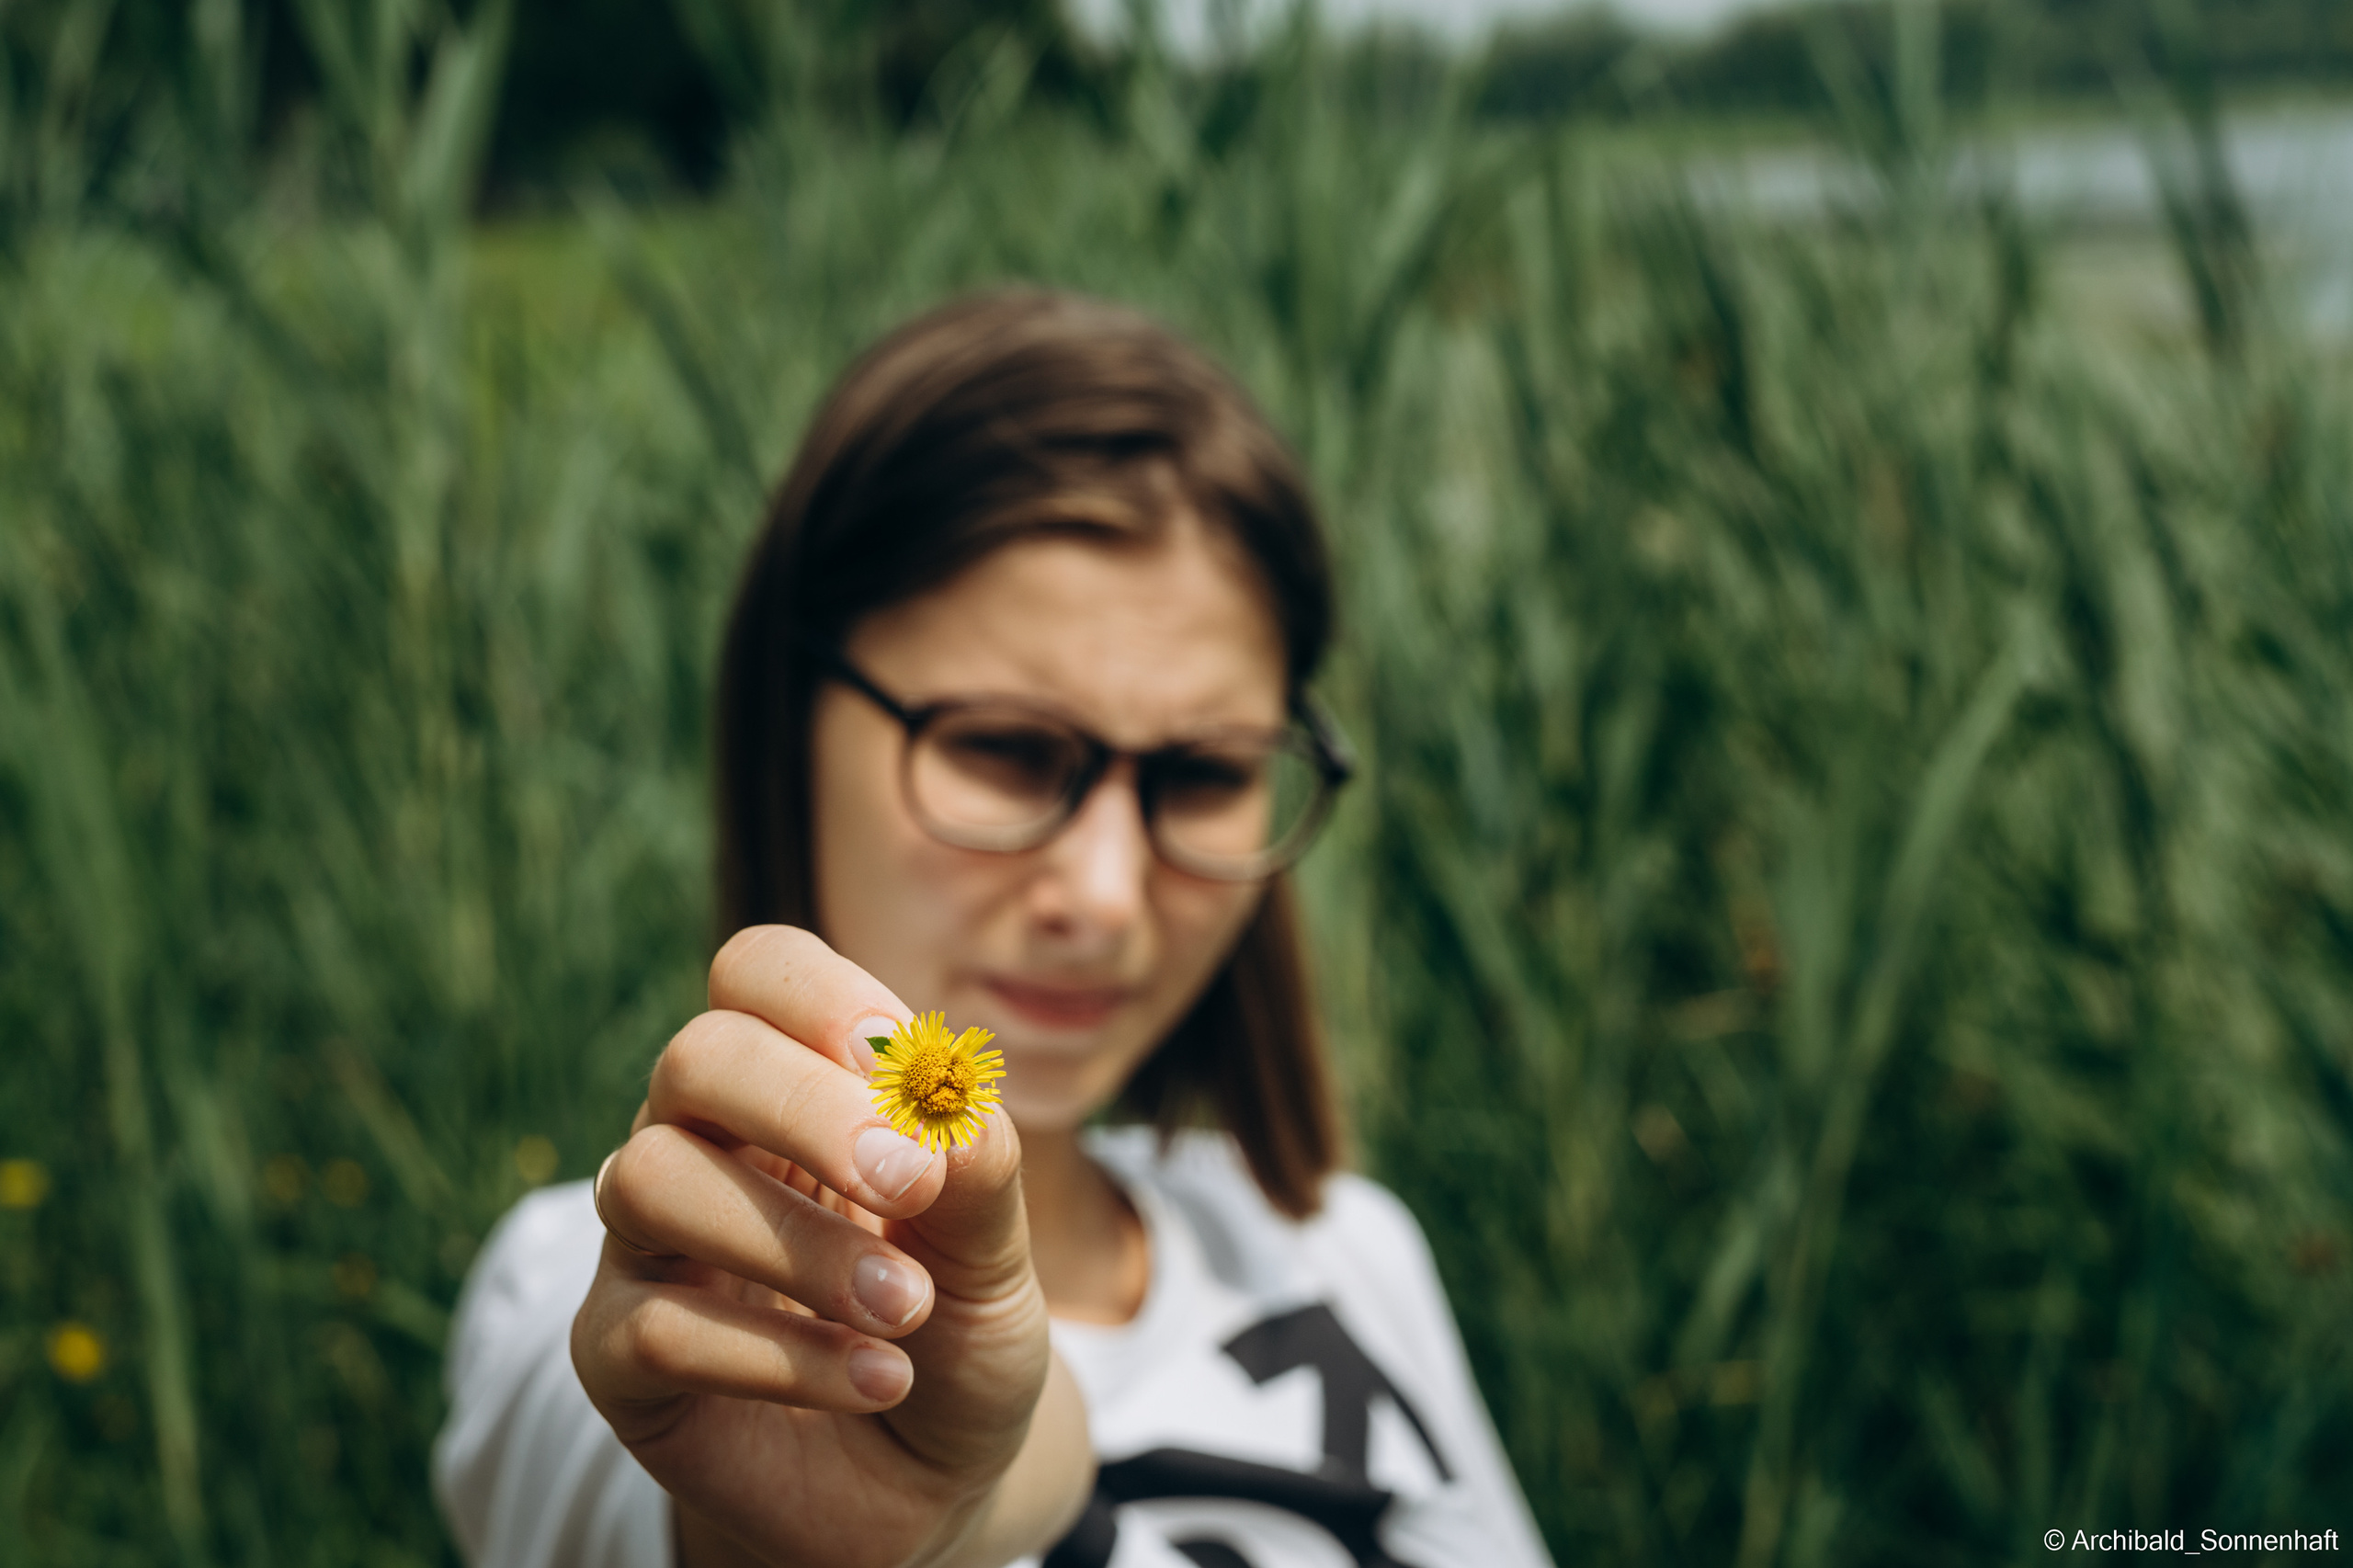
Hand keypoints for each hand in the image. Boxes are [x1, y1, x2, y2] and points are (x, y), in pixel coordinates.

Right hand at [571, 926, 1090, 1567]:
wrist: (925, 1482)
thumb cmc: (950, 1332)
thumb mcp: (994, 1252)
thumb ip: (978, 1171)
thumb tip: (943, 1097)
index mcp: (790, 1085)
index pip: (757, 973)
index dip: (820, 997)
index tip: (905, 1064)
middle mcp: (699, 1142)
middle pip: (696, 1058)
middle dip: (807, 1110)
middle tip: (910, 1186)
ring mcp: (644, 1246)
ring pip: (649, 1180)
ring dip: (796, 1245)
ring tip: (905, 1312)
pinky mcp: (614, 1355)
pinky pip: (655, 1326)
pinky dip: (783, 1355)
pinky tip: (878, 1379)